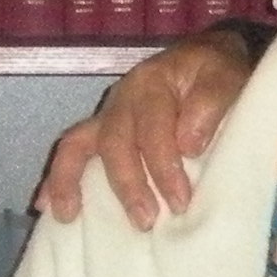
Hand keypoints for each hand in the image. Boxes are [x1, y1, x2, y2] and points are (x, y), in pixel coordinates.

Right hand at [36, 28, 261, 226]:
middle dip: (128, 185)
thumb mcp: (226, 77)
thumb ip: (210, 105)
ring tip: (69, 217)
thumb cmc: (218, 72)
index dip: (163, 167)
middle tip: (146, 220)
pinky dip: (58, 178)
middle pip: (114, 142)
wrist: (209, 55)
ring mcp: (108, 114)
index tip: (180, 201)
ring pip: (79, 144)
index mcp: (152, 84)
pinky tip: (49, 207)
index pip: (153, 129)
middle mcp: (123, 98)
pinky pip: (72, 150)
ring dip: (71, 181)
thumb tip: (188, 145)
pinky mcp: (103, 129)